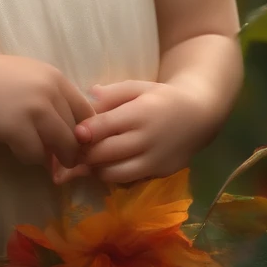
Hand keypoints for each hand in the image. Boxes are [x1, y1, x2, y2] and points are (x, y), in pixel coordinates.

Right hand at [0, 50, 95, 170]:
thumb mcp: (30, 77)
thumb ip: (53, 96)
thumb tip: (76, 130)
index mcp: (56, 77)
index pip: (88, 112)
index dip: (85, 134)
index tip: (75, 145)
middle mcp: (50, 91)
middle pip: (77, 134)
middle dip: (70, 152)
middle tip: (61, 163)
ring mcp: (34, 109)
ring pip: (62, 148)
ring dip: (53, 158)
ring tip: (39, 156)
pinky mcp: (17, 128)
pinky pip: (35, 155)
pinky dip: (29, 157)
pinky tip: (16, 148)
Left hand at [50, 79, 214, 185]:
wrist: (199, 116)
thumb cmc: (162, 98)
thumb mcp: (139, 87)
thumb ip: (113, 93)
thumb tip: (88, 95)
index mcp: (140, 113)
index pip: (106, 126)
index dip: (85, 132)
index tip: (70, 133)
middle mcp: (147, 140)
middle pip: (106, 153)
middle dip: (84, 155)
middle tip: (66, 153)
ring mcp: (154, 161)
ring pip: (114, 173)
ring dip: (95, 170)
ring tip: (82, 163)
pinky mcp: (159, 174)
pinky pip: (128, 180)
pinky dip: (112, 176)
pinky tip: (101, 168)